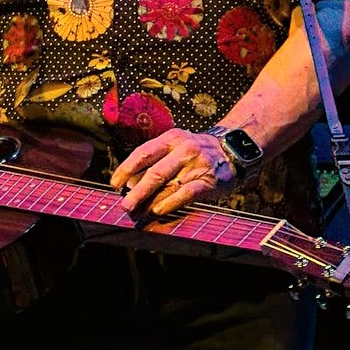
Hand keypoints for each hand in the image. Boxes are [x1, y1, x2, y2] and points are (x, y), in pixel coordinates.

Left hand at [108, 127, 238, 216]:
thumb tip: (131, 184)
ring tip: (137, 211)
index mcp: (171, 139)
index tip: (114, 183)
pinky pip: (186, 194)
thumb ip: (156, 161)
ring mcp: (197, 164)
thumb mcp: (176, 147)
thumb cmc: (197, 151)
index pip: (143, 153)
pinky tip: (158, 210)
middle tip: (124, 204)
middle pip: (154, 172)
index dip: (126, 169)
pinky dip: (170, 203)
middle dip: (136, 190)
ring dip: (150, 200)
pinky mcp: (209, 180)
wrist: (234, 149)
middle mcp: (184, 149)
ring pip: (169, 184)